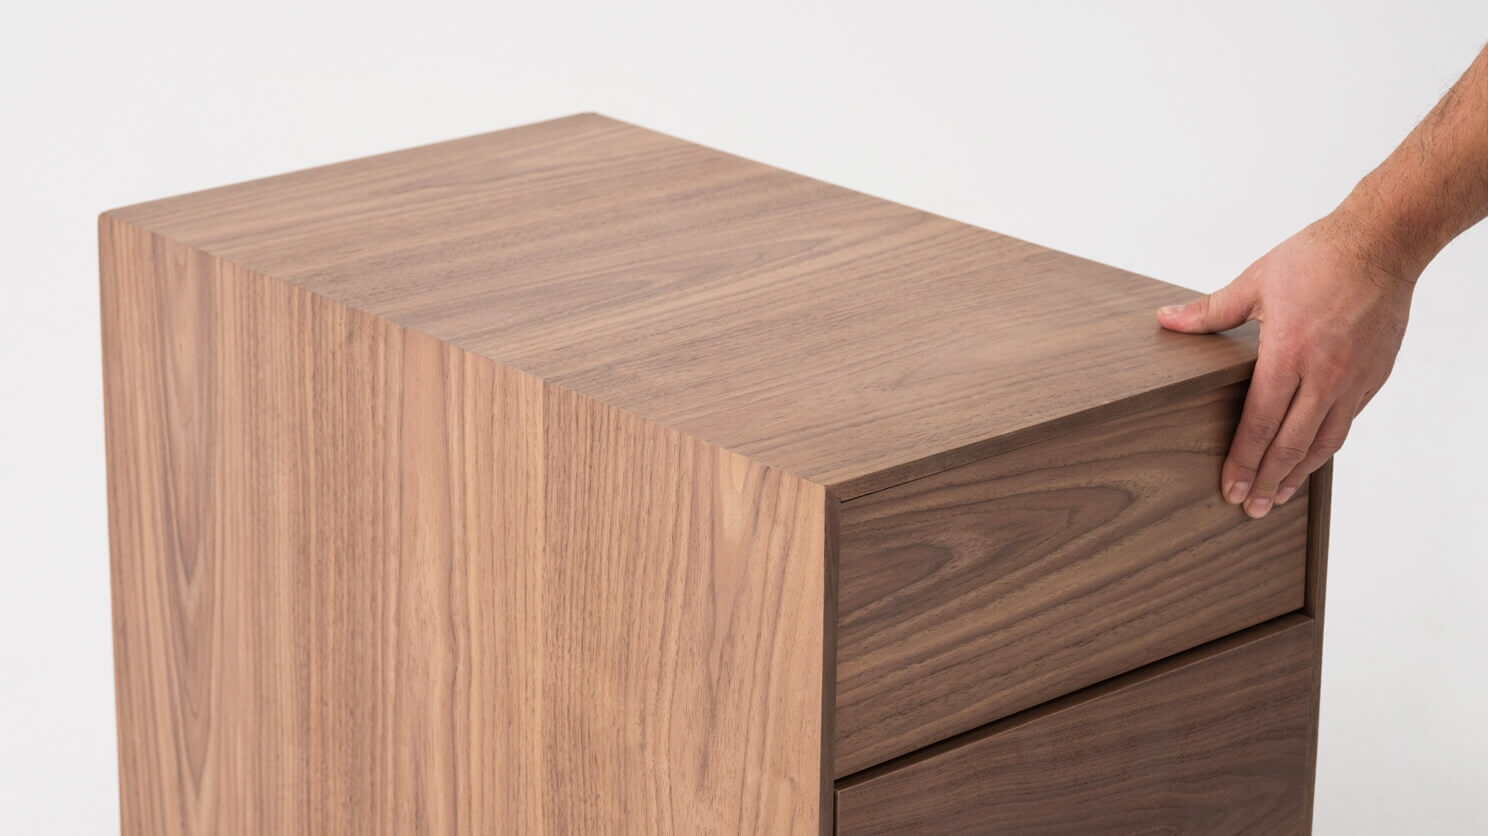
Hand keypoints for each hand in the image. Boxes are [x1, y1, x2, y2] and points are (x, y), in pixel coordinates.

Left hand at [1157, 211, 1416, 518]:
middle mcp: (1324, 375)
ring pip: (1323, 442)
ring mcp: (1353, 380)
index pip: (1260, 423)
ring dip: (1297, 474)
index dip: (1243, 461)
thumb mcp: (1255, 281)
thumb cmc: (1317, 258)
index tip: (1228, 487)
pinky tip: (1307, 460)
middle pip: (1291, 445)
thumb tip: (1165, 321)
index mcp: (1288, 354)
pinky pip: (1345, 424)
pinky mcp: (1373, 377)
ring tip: (1274, 496)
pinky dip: (1323, 448)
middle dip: (1266, 481)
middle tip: (1247, 508)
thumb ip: (1209, 312)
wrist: (1382, 243)